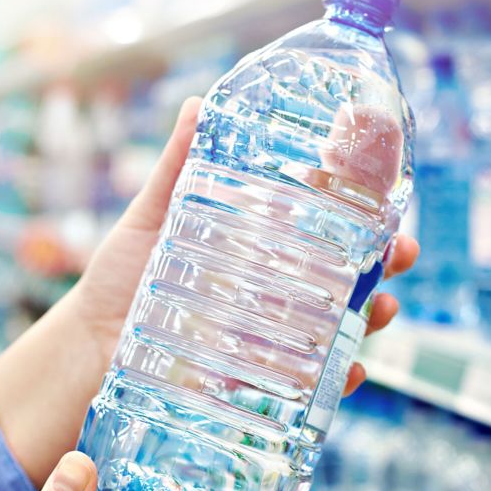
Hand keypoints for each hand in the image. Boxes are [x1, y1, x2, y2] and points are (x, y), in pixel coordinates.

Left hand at [0, 97, 418, 486]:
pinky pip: (309, 386)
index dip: (361, 215)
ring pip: (338, 328)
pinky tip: (348, 371)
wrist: (89, 348)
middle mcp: (272, 293)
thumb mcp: (150, 218)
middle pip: (345, 277)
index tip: (388, 200)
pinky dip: (335, 380)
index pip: (322, 228)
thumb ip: (175, 167)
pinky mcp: (258, 383)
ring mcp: (270, 339)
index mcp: (256, 249)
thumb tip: (198, 104)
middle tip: (401, 254)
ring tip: (381, 309)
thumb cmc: (119, 279)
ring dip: (371, 319)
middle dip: (384, 266)